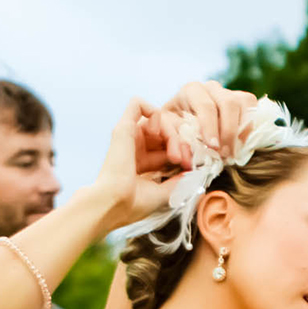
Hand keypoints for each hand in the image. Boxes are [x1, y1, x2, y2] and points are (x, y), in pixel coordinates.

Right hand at [91, 98, 181, 222]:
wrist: (113, 204)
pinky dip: (155, 113)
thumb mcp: (163, 192)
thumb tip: (194, 172)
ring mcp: (129, 135)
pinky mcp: (123, 127)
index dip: (183, 150)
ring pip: (159, 118)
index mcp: (142, 160)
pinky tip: (159, 133)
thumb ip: (178, 180)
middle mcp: (135, 145)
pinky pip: (137, 104)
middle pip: (167, 128)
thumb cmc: (132, 204)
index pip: (169, 143)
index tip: (189, 166)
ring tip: (175, 156)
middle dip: (182, 141)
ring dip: (173, 133)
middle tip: (185, 160)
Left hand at [156, 81, 258, 163]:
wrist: (183, 122)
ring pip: (244, 103)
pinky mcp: (242, 100)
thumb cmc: (175, 127)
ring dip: (241, 130)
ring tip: (232, 152)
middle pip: (229, 103)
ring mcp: (229, 92)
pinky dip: (249, 127)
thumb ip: (174, 143)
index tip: (213, 147)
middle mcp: (212, 87)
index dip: (211, 127)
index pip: (206, 105)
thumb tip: (184, 159)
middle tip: (224, 154)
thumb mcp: (168, 132)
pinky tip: (239, 143)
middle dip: (229, 130)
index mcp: (192, 90)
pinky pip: (252, 109)